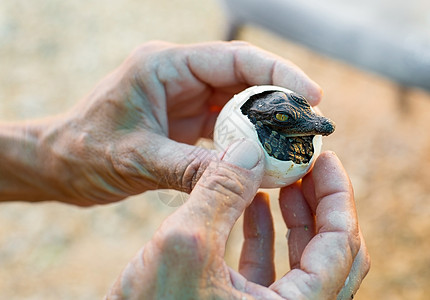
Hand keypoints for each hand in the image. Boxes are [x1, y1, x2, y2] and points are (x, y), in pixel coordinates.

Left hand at [18, 41, 320, 205]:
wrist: (62, 165)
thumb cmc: (85, 151)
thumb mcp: (135, 159)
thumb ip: (188, 168)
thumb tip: (246, 176)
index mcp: (164, 66)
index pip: (233, 59)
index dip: (278, 72)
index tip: (312, 96)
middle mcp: (179, 76)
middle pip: (243, 79)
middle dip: (280, 100)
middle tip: (312, 126)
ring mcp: (185, 99)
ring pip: (239, 104)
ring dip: (266, 123)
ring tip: (296, 144)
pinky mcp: (186, 122)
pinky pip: (227, 127)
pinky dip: (247, 141)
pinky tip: (265, 159)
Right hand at [105, 149, 369, 299]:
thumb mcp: (184, 245)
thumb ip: (220, 192)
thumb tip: (251, 149)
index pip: (342, 245)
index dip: (338, 195)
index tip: (325, 158)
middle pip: (330, 252)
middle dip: (320, 202)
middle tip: (306, 163)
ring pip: (302, 258)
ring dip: (294, 214)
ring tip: (280, 176)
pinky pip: (270, 265)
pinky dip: (264, 230)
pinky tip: (253, 202)